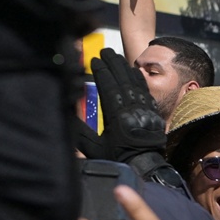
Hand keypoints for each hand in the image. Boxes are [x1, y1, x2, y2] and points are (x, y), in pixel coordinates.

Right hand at [82, 47, 165, 167]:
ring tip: (117, 56)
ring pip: (135, 84)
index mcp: (117, 117)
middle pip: (122, 81)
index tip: (95, 60)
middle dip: (113, 64)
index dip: (101, 72)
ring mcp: (145, 111)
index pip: (108, 87)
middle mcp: (132, 110)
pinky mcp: (153, 114)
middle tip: (106, 51)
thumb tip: (66, 111)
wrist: (144, 169)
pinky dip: (139, 80)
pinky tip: (135, 71)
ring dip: (126, 68)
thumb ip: (79, 130)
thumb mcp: (93, 148)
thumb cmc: (117, 159)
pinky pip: (146, 92)